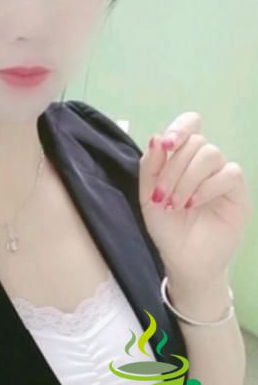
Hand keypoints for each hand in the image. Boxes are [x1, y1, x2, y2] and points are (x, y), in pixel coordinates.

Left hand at [138, 111, 252, 287]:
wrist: (183, 259)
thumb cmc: (166, 227)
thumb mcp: (148, 195)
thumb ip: (150, 166)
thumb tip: (157, 137)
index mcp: (182, 157)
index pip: (190, 124)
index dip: (180, 127)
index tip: (166, 145)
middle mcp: (203, 162)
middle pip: (196, 141)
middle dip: (173, 168)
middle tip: (162, 197)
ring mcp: (221, 174)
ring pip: (210, 154)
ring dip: (187, 179)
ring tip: (176, 204)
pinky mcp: (237, 191)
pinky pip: (228, 173)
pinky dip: (207, 187)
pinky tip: (193, 204)